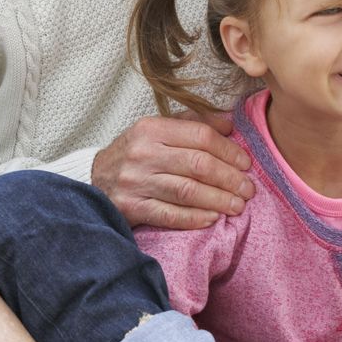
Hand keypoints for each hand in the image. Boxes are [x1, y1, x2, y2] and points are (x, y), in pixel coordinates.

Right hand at [91, 111, 253, 229]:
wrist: (93, 180)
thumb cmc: (134, 154)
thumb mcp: (156, 131)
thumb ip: (191, 123)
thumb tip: (229, 123)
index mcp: (151, 128)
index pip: (200, 135)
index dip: (229, 150)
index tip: (246, 163)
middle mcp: (142, 153)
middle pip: (197, 164)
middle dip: (229, 178)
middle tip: (248, 189)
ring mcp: (135, 181)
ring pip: (187, 191)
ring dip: (218, 200)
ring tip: (238, 206)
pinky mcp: (131, 207)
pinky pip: (169, 215)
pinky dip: (194, 217)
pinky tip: (212, 218)